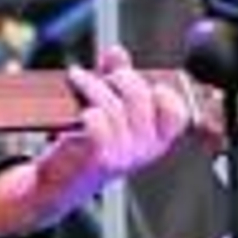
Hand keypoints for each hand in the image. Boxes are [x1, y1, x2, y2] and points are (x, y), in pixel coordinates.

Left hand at [0, 45, 189, 236]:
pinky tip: (78, 106)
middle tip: (102, 75)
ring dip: (91, 85)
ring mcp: (123, 155)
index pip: (177, 113)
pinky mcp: (99, 158)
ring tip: (77, 78)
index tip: (143, 82)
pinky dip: (87, 109)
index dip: (163, 92)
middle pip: (140, 96)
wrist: (60, 184)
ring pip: (114, 105)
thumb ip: (116, 77)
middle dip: (119, 77)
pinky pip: (98, 123)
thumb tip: (117, 52)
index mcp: (156, 139)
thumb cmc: (88, 144)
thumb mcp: (109, 108)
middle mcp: (144, 149)